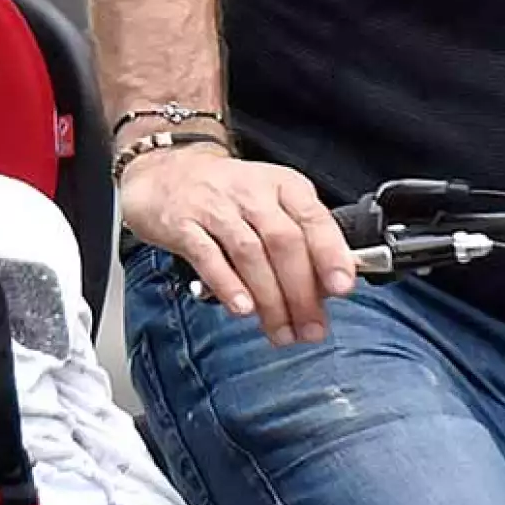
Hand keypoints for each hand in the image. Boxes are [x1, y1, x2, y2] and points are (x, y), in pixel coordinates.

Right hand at [119, 142, 356, 344]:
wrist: (163, 175)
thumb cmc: (225, 197)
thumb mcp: (269, 204)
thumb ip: (299, 240)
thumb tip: (327, 288)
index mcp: (282, 185)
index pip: (313, 219)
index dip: (330, 255)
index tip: (342, 288)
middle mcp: (251, 192)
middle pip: (284, 242)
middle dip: (300, 292)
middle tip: (310, 328)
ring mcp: (215, 207)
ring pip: (250, 254)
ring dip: (269, 298)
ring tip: (279, 329)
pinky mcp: (182, 224)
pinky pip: (208, 256)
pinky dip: (228, 285)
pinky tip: (242, 308)